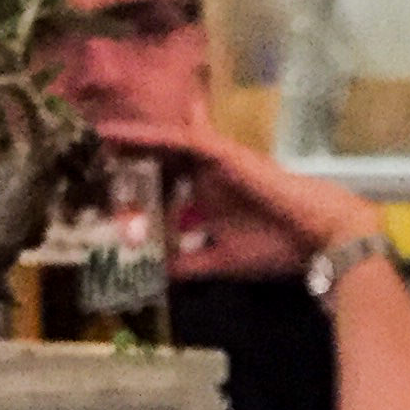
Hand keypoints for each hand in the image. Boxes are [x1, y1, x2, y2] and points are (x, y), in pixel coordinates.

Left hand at [96, 109, 375, 277]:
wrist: (321, 236)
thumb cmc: (279, 247)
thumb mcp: (223, 261)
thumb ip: (191, 262)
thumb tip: (158, 274)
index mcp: (212, 197)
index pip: (167, 184)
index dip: (138, 183)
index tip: (104, 187)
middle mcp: (209, 174)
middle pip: (159, 159)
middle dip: (126, 157)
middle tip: (88, 154)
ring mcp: (215, 161)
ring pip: (164, 144)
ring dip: (130, 141)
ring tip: (94, 135)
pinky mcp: (223, 154)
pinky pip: (179, 139)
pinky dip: (148, 136)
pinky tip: (117, 135)